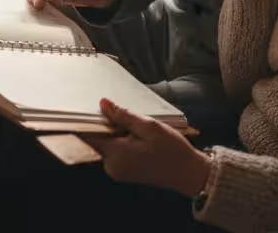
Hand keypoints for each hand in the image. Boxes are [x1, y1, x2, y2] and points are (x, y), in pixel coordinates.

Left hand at [82, 99, 210, 197]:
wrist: (188, 173)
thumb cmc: (172, 150)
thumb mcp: (150, 127)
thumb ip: (124, 116)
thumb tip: (103, 104)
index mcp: (116, 155)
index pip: (89, 136)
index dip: (88, 120)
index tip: (91, 106)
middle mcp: (111, 166)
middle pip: (98, 139)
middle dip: (109, 125)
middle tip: (129, 116)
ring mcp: (117, 171)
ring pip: (108, 145)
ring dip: (117, 133)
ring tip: (139, 128)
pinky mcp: (123, 172)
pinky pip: (116, 152)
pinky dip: (123, 142)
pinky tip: (139, 137)